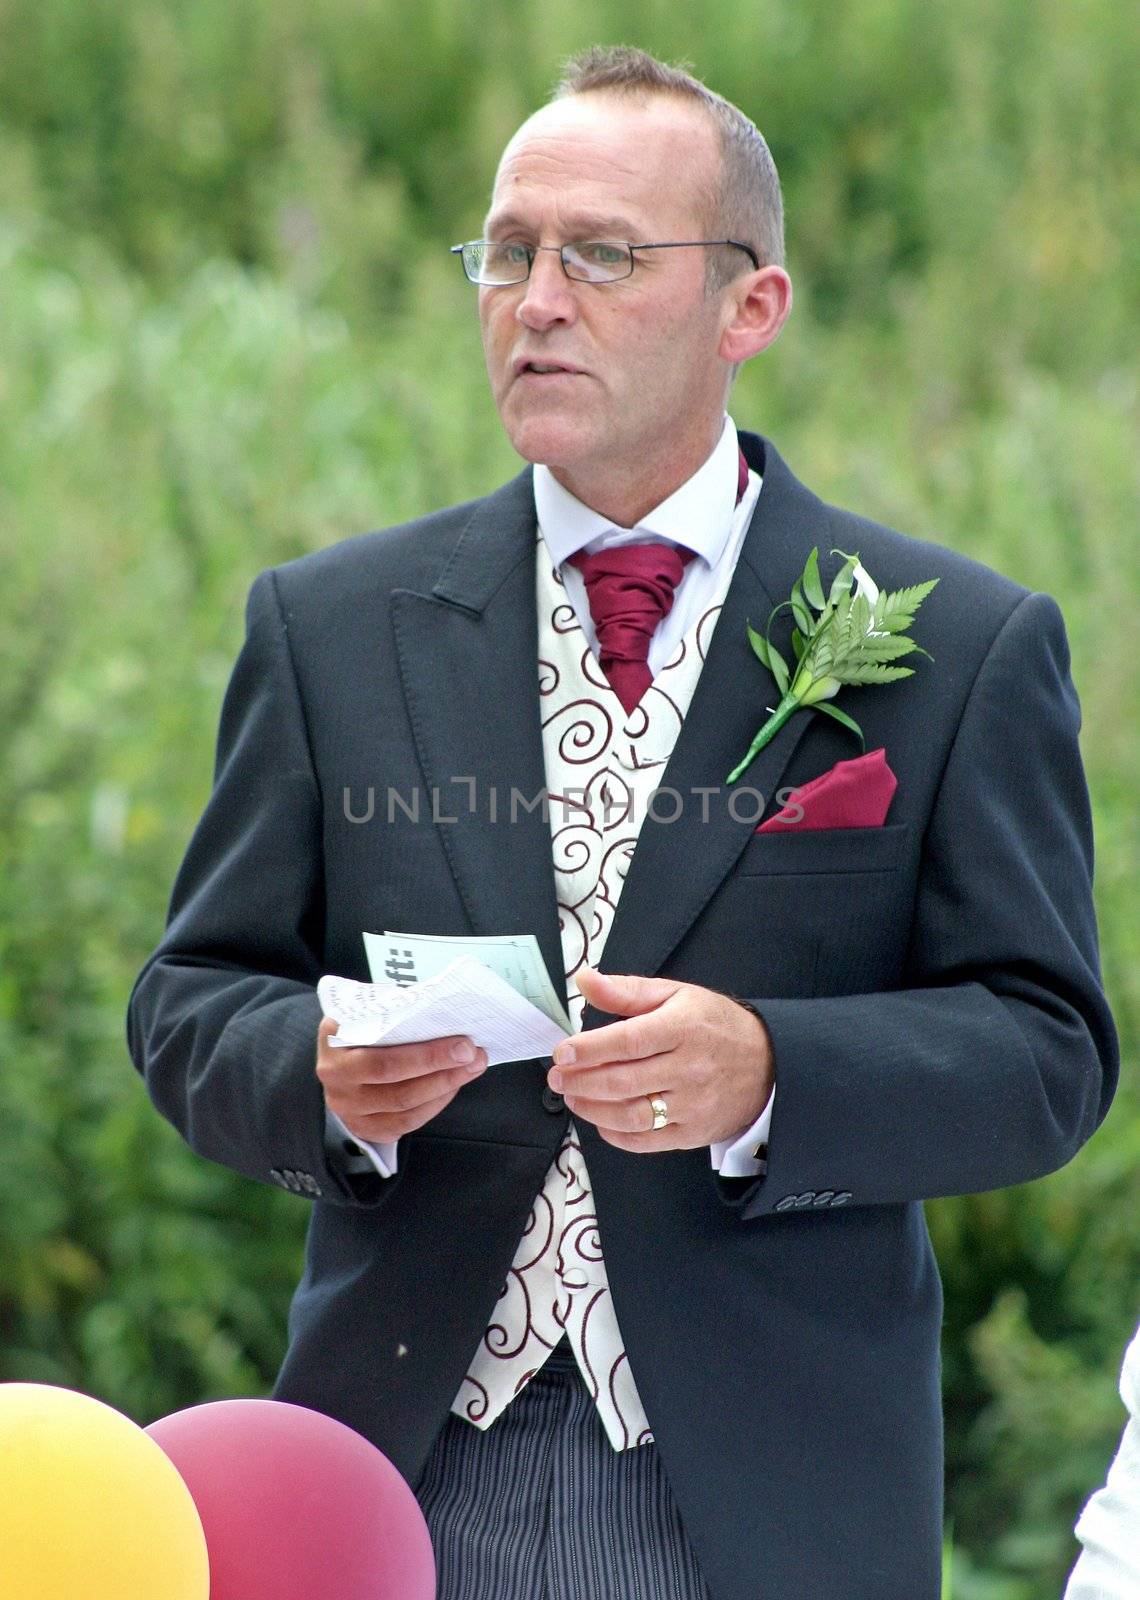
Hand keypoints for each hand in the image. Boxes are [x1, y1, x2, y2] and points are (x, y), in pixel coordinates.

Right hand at [315, 1017, 487, 1144]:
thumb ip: (392, 1009)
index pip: (384, 1056)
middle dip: (442, 1069)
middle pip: (397, 1084)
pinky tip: (451, 1086)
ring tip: (471, 1068)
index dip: (427, 1054)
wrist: (336, 1059)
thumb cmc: (358, 1027)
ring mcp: (348, 1109)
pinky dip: (434, 1105)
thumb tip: (439, 1008)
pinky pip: (405, 1124)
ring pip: (404, 1107)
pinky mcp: (364, 1128)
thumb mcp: (363, 1009)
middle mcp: (336, 1079)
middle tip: (473, 1055)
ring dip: (444, 1087)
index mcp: (334, 1044)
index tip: (462, 1042)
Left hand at [547, 966, 772, 1151]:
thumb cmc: (714, 1025)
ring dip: (592, 1109)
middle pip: (623, 1082)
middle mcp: (689, 1069)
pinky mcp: (694, 1133)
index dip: (589, 1049)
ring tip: (572, 1097)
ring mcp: (692, 1105)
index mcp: (683, 1028)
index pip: (628, 1042)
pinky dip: (616, 1135)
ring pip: (631, 1116)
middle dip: (580, 1081)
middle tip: (556, 1077)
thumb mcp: (676, 994)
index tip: (562, 1052)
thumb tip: (585, 980)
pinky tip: (600, 1120)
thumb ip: (627, 990)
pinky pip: (647, 1142)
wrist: (768, 1063)